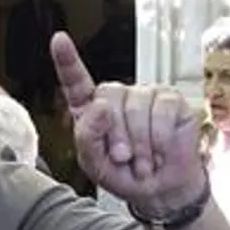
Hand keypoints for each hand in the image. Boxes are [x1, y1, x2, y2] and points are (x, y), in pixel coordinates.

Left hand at [51, 31, 203, 216]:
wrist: (160, 189)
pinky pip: (161, 112)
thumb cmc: (124, 174)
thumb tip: (100, 107)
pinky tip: (160, 153)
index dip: (67, 60)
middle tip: (123, 159)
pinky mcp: (170, 99)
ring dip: (139, 144)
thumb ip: (88, 138)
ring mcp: (144, 94)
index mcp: (91, 109)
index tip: (59, 40)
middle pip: (107, 97)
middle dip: (115, 134)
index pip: (76, 81)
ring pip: (135, 107)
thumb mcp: (95, 164)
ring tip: (142, 162)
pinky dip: (159, 139)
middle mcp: (117, 96)